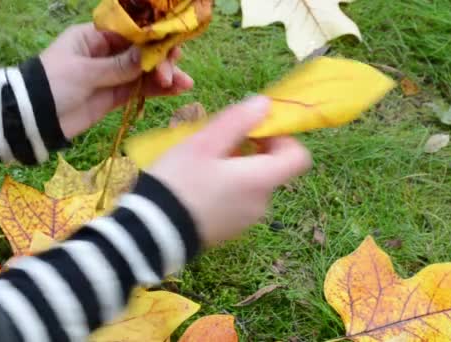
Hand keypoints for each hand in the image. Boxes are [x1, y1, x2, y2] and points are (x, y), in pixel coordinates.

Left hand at [39, 23, 193, 138]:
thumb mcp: (84, 72)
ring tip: (184, 84)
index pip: (130, 32)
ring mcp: (111, 75)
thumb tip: (149, 55)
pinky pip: (140, 90)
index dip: (152, 38)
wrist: (34, 119)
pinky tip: (175, 91)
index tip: (172, 44)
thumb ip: (119, 66)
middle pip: (141, 52)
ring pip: (144, 72)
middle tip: (170, 74)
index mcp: (93, 37)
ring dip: (165, 76)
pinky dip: (157, 90)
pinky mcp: (114, 97)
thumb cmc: (52, 84)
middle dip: (160, 60)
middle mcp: (105, 53)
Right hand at [148, 96, 312, 246]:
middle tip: (218, 143)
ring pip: (252, 184)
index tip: (255, 130)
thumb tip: (264, 104)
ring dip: (236, 169)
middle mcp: (261, 203)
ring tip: (202, 164)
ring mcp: (245, 220)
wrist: (151, 232)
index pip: (299, 156)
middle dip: (251, 150)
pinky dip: (227, 188)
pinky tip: (198, 186)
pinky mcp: (229, 231)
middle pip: (272, 169)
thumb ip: (238, 121)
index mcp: (261, 180)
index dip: (283, 138)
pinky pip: (238, 201)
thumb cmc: (179, 182)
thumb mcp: (204, 143)